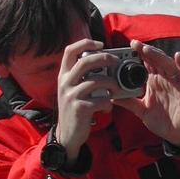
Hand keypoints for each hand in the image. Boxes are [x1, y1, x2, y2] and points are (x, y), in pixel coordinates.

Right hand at [56, 39, 119, 162]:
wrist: (67, 135)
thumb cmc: (75, 109)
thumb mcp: (72, 90)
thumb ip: (82, 76)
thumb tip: (103, 62)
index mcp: (64, 75)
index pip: (70, 51)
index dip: (85, 43)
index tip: (100, 44)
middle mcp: (65, 83)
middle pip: (85, 62)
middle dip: (104, 58)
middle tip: (115, 61)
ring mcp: (71, 95)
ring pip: (96, 81)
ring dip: (111, 84)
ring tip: (115, 90)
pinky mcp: (80, 108)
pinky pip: (101, 100)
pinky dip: (108, 103)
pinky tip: (107, 108)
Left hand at [114, 40, 179, 147]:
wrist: (176, 135)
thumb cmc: (161, 121)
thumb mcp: (142, 111)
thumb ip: (129, 103)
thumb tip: (112, 97)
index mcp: (153, 82)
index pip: (146, 63)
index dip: (138, 54)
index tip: (128, 47)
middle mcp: (164, 79)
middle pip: (155, 60)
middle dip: (145, 51)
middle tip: (134, 44)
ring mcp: (175, 83)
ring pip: (167, 64)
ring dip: (158, 56)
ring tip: (147, 50)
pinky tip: (177, 57)